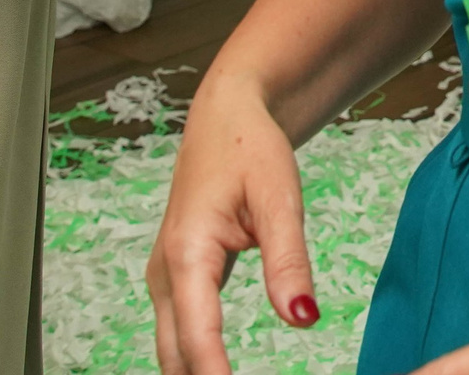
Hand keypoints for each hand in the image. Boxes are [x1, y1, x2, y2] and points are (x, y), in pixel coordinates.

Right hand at [149, 73, 319, 374]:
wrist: (225, 118)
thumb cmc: (250, 149)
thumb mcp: (280, 197)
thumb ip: (289, 261)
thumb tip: (303, 319)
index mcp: (187, 253)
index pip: (198, 340)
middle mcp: (165, 273)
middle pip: (175, 356)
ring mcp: (165, 279)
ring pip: (172, 350)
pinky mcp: (177, 281)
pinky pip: (181, 334)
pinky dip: (198, 360)